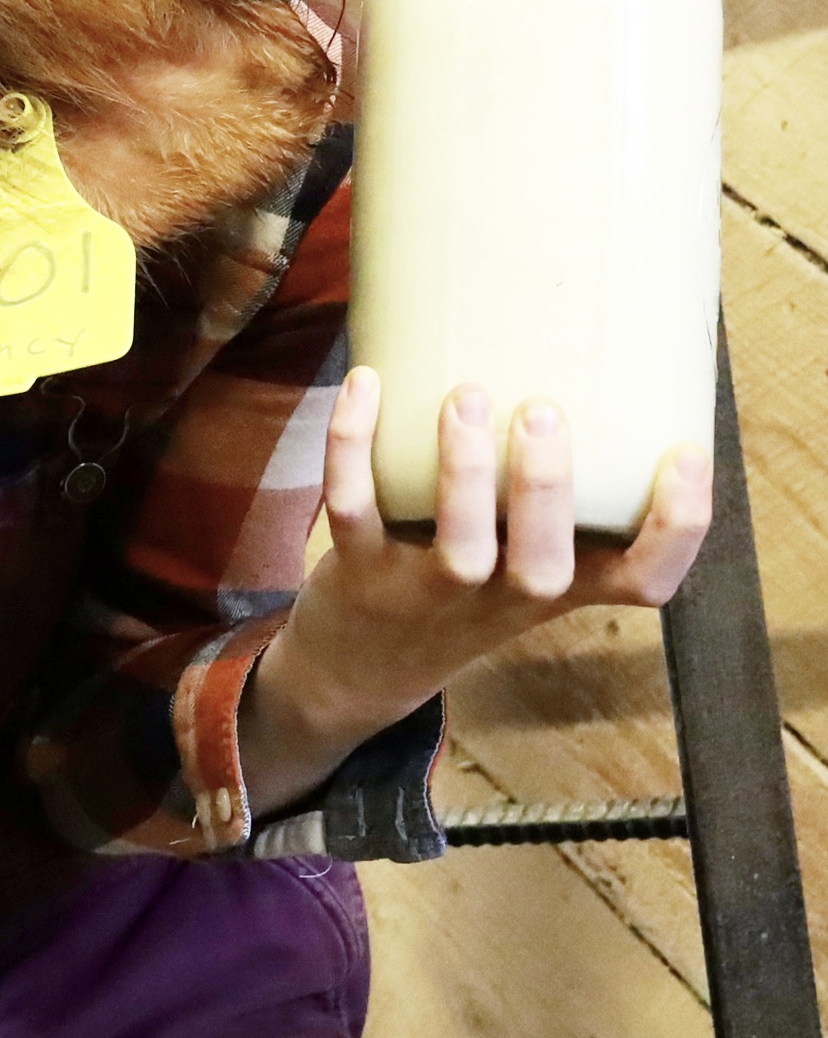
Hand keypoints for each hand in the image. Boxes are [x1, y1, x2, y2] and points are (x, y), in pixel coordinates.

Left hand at [239, 368, 712, 817]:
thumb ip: (548, 499)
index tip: (684, 453)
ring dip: (461, 471)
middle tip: (543, 410)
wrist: (357, 671)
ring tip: (463, 396)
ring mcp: (425, 592)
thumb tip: (576, 367)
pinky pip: (354, 508)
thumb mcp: (520, 565)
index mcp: (559, 589)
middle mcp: (500, 598)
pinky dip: (352, 444)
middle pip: (543, 567)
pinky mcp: (357, 572)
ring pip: (456, 545)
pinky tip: (365, 382)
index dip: (676, 529)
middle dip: (546, 490)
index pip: (642, 584)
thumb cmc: (458, 594)